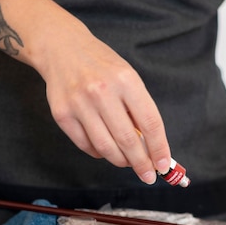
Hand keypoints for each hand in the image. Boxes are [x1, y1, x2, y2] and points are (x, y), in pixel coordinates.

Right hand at [37, 21, 171, 184]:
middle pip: (128, 140)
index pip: (150, 123)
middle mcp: (102, 91)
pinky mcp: (62, 114)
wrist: (62, 48)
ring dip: (121, 161)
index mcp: (126, 80)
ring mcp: (79, 103)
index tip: (163, 165)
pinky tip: (106, 149)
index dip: (159, 149)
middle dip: (141, 163)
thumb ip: (139, 110)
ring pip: (106, 147)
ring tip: (128, 163)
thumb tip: (151, 147)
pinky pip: (86, 145)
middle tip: (148, 175)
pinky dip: (99, 153)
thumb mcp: (128, 78)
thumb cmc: (102, 66)